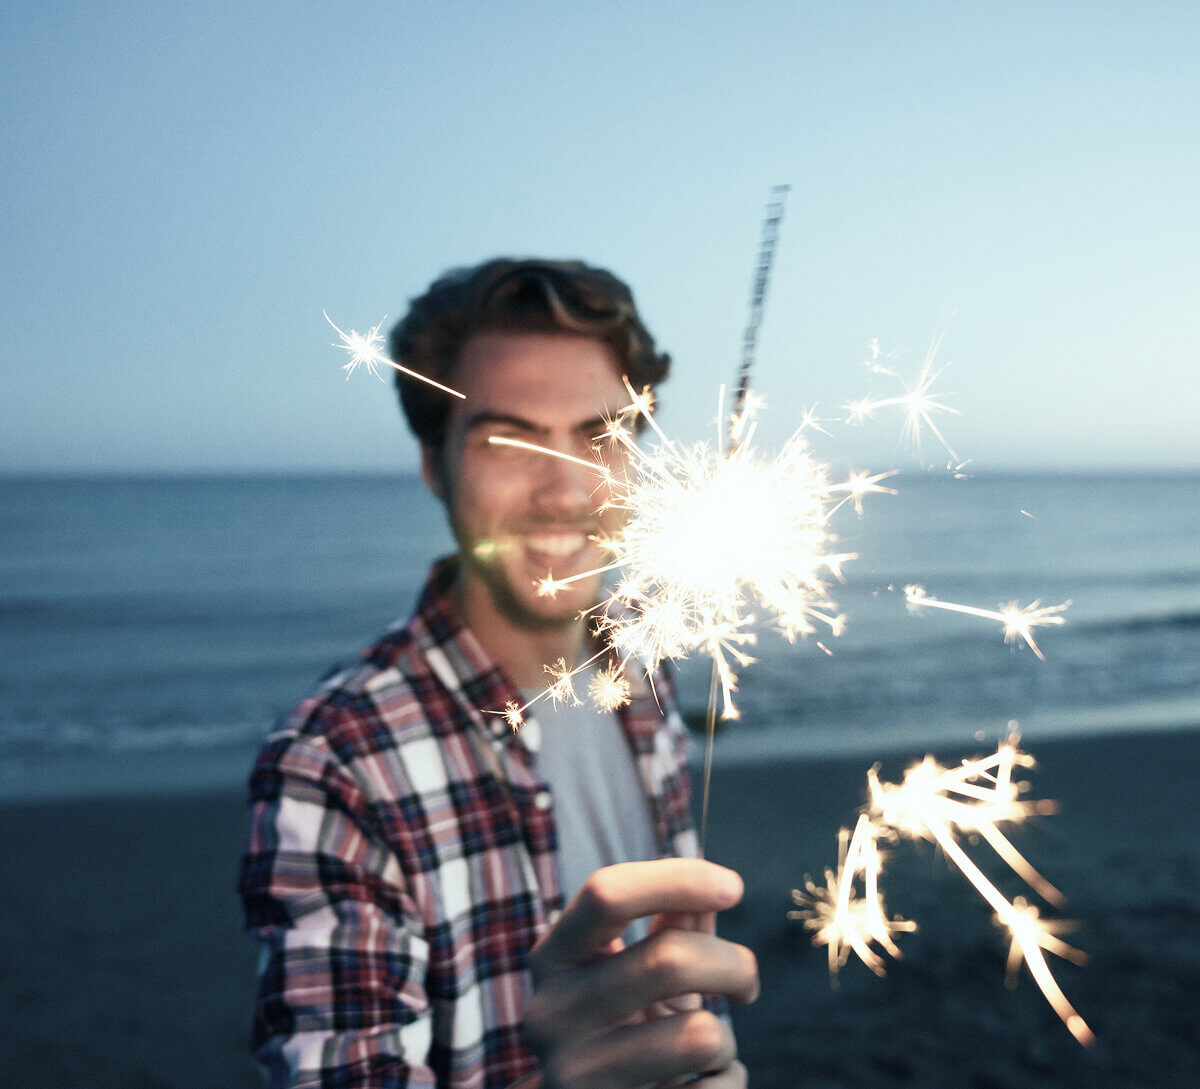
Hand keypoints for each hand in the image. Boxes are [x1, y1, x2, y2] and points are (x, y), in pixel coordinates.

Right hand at [523, 859, 758, 1088]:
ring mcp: (574, 1076)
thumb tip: (714, 889)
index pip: (607, 894)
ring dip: (725, 1038)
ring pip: (700, 1036)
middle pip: (670, 959)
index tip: (734, 887)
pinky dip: (727, 1083)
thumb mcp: (633, 972)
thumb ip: (671, 925)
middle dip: (734, 964)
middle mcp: (550, 1014)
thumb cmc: (622, 1030)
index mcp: (552, 958)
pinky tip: (701, 1086)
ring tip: (711, 1047)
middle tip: (746, 982)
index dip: (678, 879)